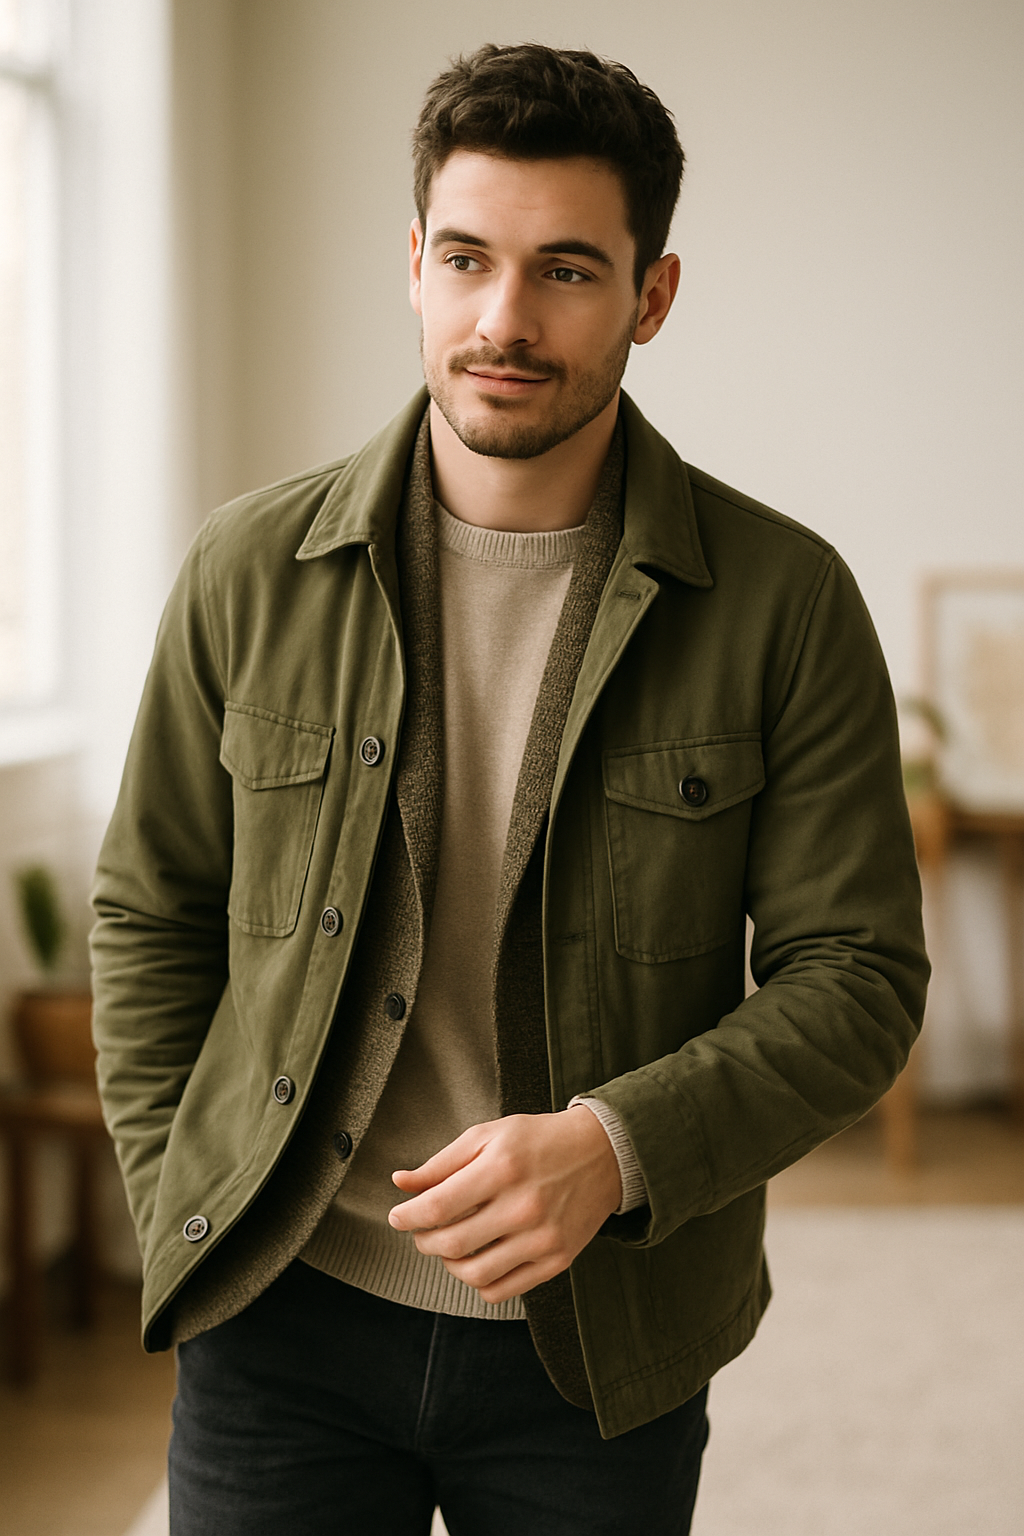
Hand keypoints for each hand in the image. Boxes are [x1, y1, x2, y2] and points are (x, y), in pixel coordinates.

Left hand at [388, 1107, 621, 1303]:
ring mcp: (542, 1238)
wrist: (603, 1154)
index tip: (398, 1217)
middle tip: (422, 1231)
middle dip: (423, 1240)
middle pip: (451, 1243)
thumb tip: (400, 1182)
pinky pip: (502, 1291)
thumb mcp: (489, 1135)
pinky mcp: (556, 1261)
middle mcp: (524, 1206)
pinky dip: (479, 1282)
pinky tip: (478, 1259)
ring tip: (450, 1246)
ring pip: (474, 1274)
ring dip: (449, 1264)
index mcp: (503, 1168)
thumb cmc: (539, 1141)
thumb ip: (443, 1162)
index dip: (408, 1216)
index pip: (438, 1206)